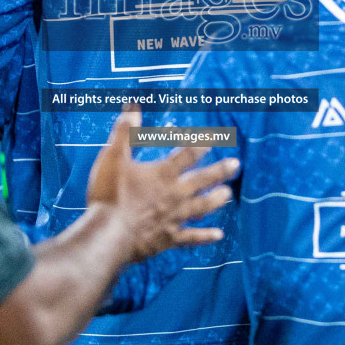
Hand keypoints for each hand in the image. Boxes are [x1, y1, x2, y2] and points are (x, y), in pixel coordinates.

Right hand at [85, 104, 238, 263]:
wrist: (109, 234)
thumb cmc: (109, 195)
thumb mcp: (113, 157)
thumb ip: (124, 132)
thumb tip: (132, 106)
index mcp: (162, 174)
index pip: (186, 155)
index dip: (200, 144)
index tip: (214, 137)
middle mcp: (174, 194)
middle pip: (201, 180)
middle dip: (219, 171)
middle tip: (236, 164)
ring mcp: (174, 218)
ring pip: (201, 207)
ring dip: (215, 200)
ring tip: (228, 194)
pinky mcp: (169, 238)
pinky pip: (191, 237)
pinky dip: (205, 236)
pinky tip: (218, 235)